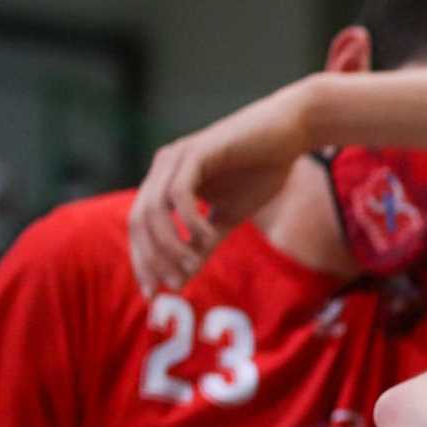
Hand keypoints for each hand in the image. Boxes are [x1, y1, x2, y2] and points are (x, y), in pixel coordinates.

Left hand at [128, 79, 315, 295]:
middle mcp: (163, 168)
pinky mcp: (197, 152)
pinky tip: (209, 236)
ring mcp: (177, 157)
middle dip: (150, 257)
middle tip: (171, 284)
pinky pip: (180, 194)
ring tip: (191, 264)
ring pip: (153, 209)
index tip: (154, 292)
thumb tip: (181, 278)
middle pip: (138, 220)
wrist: (289, 134)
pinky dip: (190, 221)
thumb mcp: (229, 217)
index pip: (140, 226)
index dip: (143, 260)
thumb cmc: (261, 171)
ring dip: (169, 244)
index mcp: (166, 182)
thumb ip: (204, 244)